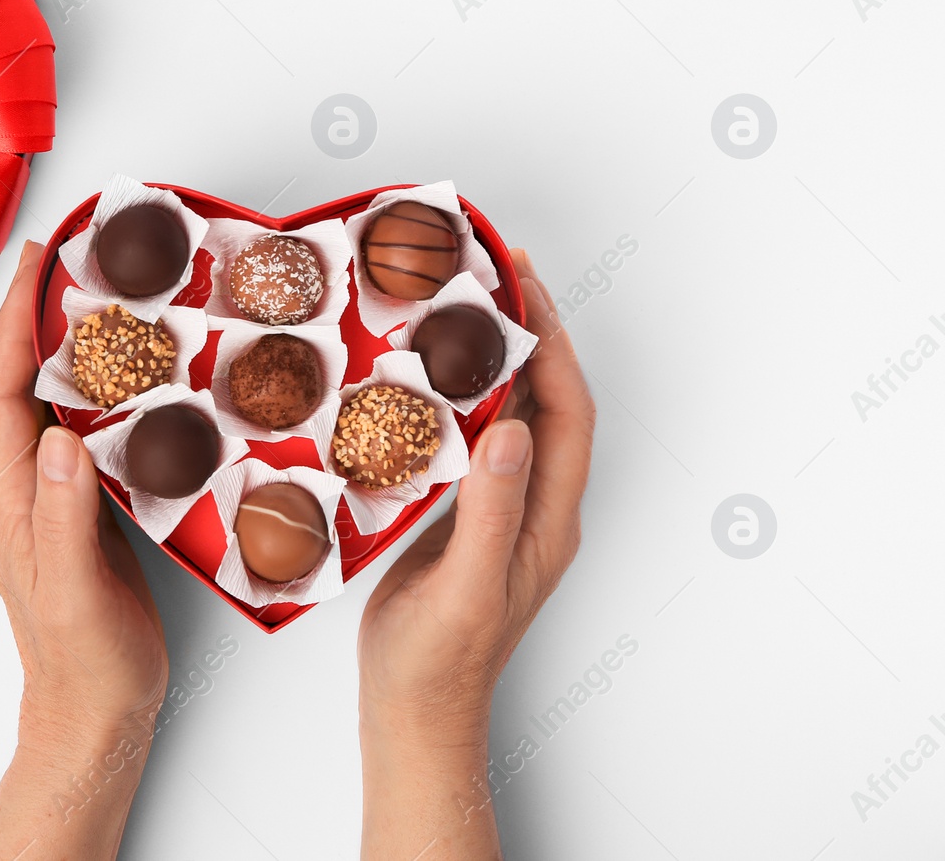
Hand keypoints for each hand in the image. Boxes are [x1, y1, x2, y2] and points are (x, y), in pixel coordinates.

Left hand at [0, 241, 166, 859]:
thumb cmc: (86, 667)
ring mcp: (52, 499)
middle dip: (29, 314)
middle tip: (66, 258)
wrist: (94, 717)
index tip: (36, 265)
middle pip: (13, 383)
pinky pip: (82, 432)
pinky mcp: (84, 512)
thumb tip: (60, 439)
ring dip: (59, 344)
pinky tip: (129, 376)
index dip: (11, 325)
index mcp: (15, 501)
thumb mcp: (79, 596)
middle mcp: (26, 489)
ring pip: (44, 403)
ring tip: (96, 295)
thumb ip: (67, 518)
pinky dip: (96, 390)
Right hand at [357, 249, 594, 857]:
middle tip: (489, 269)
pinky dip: (454, 394)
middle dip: (526, 329)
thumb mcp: (467, 587)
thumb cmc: (439, 663)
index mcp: (548, 518)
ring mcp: (500, 508)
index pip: (566, 410)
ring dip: (490, 355)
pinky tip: (421, 374)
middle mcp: (533, 504)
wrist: (414, 710)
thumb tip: (512, 428)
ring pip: (508, 412)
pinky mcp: (463, 514)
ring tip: (455, 302)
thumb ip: (492, 509)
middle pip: (545, 397)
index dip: (550, 341)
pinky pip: (470, 437)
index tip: (519, 282)